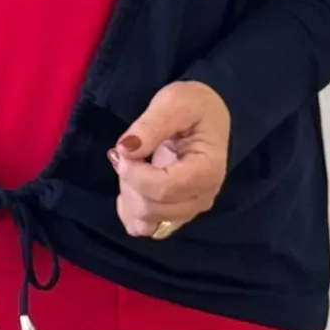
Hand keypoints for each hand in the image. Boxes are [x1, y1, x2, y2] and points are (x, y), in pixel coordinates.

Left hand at [108, 80, 231, 238]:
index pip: (163, 189)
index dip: (134, 174)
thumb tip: (125, 149)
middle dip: (129, 181)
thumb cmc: (194, 106)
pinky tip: (130, 186)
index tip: (122, 150)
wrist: (207, 116)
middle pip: (152, 208)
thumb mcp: (174, 102)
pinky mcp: (176, 214)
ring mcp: (190, 209)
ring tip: (134, 165)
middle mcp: (203, 197)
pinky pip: (146, 227)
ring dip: (129, 195)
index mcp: (207, 170)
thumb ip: (150, 125)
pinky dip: (131, 211)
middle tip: (128, 152)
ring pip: (146, 221)